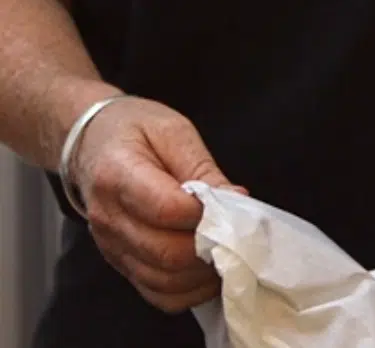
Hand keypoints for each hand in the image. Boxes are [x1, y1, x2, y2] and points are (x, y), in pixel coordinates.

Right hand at [71, 96, 245, 313]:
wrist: (91, 143)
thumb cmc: (133, 128)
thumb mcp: (173, 130)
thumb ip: (202, 167)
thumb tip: (235, 200)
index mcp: (117, 174)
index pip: (165, 209)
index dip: (203, 213)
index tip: (230, 203)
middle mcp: (108, 218)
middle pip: (164, 252)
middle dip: (208, 247)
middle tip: (235, 232)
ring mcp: (110, 245)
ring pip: (161, 280)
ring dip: (200, 273)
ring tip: (226, 251)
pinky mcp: (118, 262)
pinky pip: (154, 292)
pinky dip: (185, 290)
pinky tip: (205, 270)